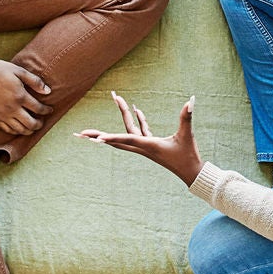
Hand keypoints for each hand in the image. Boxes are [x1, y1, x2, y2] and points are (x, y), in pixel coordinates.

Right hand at [0, 60, 50, 136]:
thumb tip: (48, 91)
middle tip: (42, 121)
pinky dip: (16, 131)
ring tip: (32, 126)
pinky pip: (8, 130)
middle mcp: (12, 108)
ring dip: (29, 130)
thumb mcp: (19, 71)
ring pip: (20, 130)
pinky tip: (19, 128)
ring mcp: (2, 115)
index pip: (38, 108)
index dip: (46, 110)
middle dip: (39, 124)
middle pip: (31, 123)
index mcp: (20, 96)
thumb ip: (34, 81)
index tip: (49, 110)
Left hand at [78, 93, 203, 185]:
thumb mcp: (187, 136)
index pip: (126, 139)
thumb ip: (186, 117)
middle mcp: (142, 148)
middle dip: (98, 136)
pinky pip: (138, 132)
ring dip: (122, 118)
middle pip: (115, 140)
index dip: (111, 138)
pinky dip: (138, 121)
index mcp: (148, 146)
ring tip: (116, 101)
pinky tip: (137, 109)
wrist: (191, 172)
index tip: (95, 139)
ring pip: (125, 134)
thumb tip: (190, 101)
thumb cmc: (188, 156)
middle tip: (80, 134)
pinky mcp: (151, 146)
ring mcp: (145, 147)